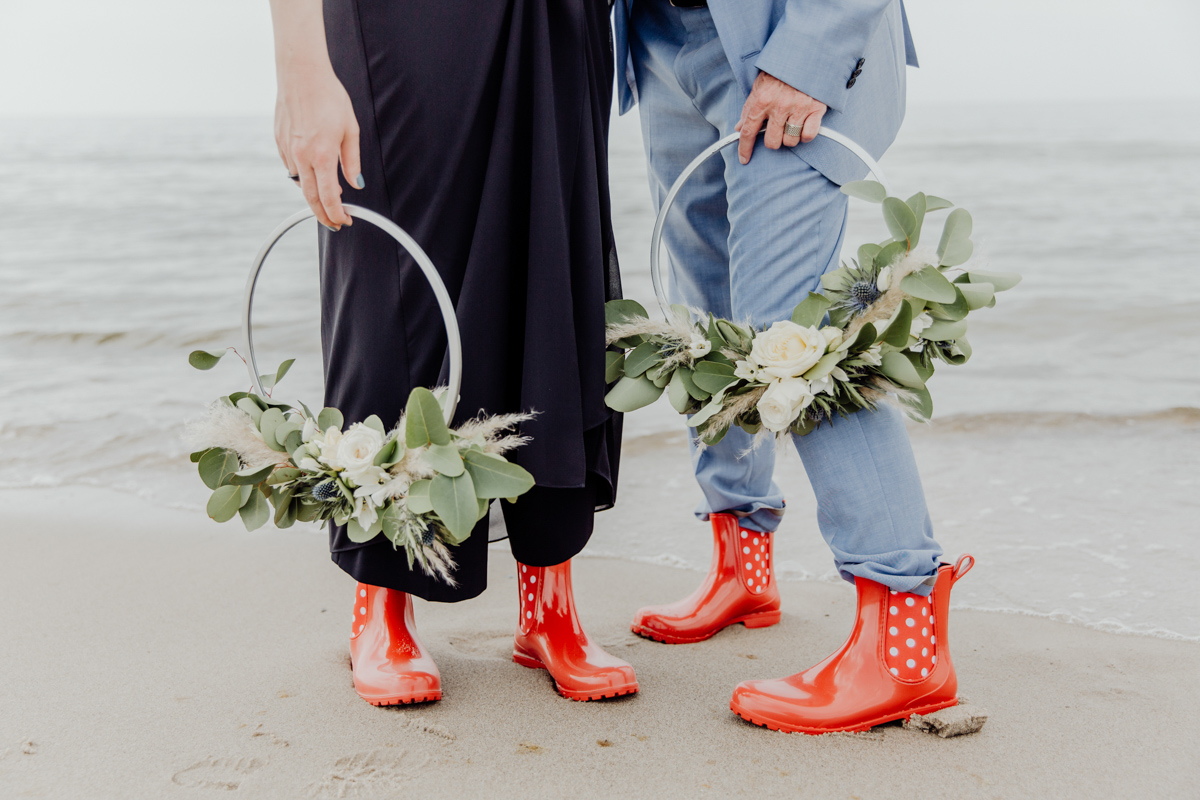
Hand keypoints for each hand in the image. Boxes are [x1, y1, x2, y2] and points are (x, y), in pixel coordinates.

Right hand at [274, 66, 361, 230]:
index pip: (329, 197)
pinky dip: (302, 175)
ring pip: (300, 183)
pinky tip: (313, 171)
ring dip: (313, 193)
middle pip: (310, 198)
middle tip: (335, 222)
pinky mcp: (279, 141)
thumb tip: (357, 183)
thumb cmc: (329, 97)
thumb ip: (352, 161)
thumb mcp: (350, 130)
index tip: (344, 220)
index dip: (337, 214)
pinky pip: (291, 167)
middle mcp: (301, 156)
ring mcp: (287, 149)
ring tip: (329, 195)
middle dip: (323, 215)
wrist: (301, 74)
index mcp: (322, 155)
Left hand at [734, 71, 826, 164]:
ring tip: (790, 124)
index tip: (744, 158)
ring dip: (789, 137)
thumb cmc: (781, 70)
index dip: (744, 148)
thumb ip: (749, 107)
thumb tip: (740, 127)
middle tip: (776, 130)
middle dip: (772, 140)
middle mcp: (779, 106)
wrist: (807, 52)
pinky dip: (805, 134)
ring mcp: (799, 108)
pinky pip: (808, 135)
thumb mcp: (760, 85)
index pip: (749, 131)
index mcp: (762, 99)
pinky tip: (803, 126)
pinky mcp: (816, 108)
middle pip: (772, 142)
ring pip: (790, 141)